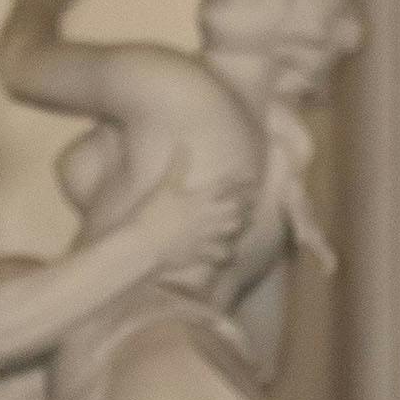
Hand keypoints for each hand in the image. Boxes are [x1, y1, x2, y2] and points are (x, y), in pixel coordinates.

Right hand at [129, 155, 253, 272]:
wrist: (144, 246)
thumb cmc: (151, 214)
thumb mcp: (164, 186)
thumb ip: (177, 166)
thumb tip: (183, 143)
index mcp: (199, 199)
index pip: (225, 187)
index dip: (239, 181)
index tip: (252, 177)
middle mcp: (207, 218)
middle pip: (234, 209)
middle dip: (246, 203)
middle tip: (255, 198)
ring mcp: (206, 237)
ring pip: (232, 230)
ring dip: (241, 223)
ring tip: (249, 219)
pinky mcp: (200, 254)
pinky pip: (221, 255)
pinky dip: (228, 253)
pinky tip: (231, 252)